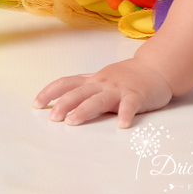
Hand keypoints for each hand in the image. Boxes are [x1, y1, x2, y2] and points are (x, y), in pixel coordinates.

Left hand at [34, 58, 172, 127]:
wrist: (156, 68)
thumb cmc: (127, 77)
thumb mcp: (103, 79)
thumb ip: (85, 89)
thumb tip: (60, 103)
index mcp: (93, 80)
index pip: (66, 83)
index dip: (50, 92)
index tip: (36, 103)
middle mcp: (103, 83)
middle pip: (80, 92)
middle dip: (64, 104)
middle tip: (53, 117)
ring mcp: (119, 89)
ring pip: (99, 99)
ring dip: (85, 110)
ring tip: (73, 121)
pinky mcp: (137, 96)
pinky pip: (130, 105)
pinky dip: (125, 114)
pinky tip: (121, 125)